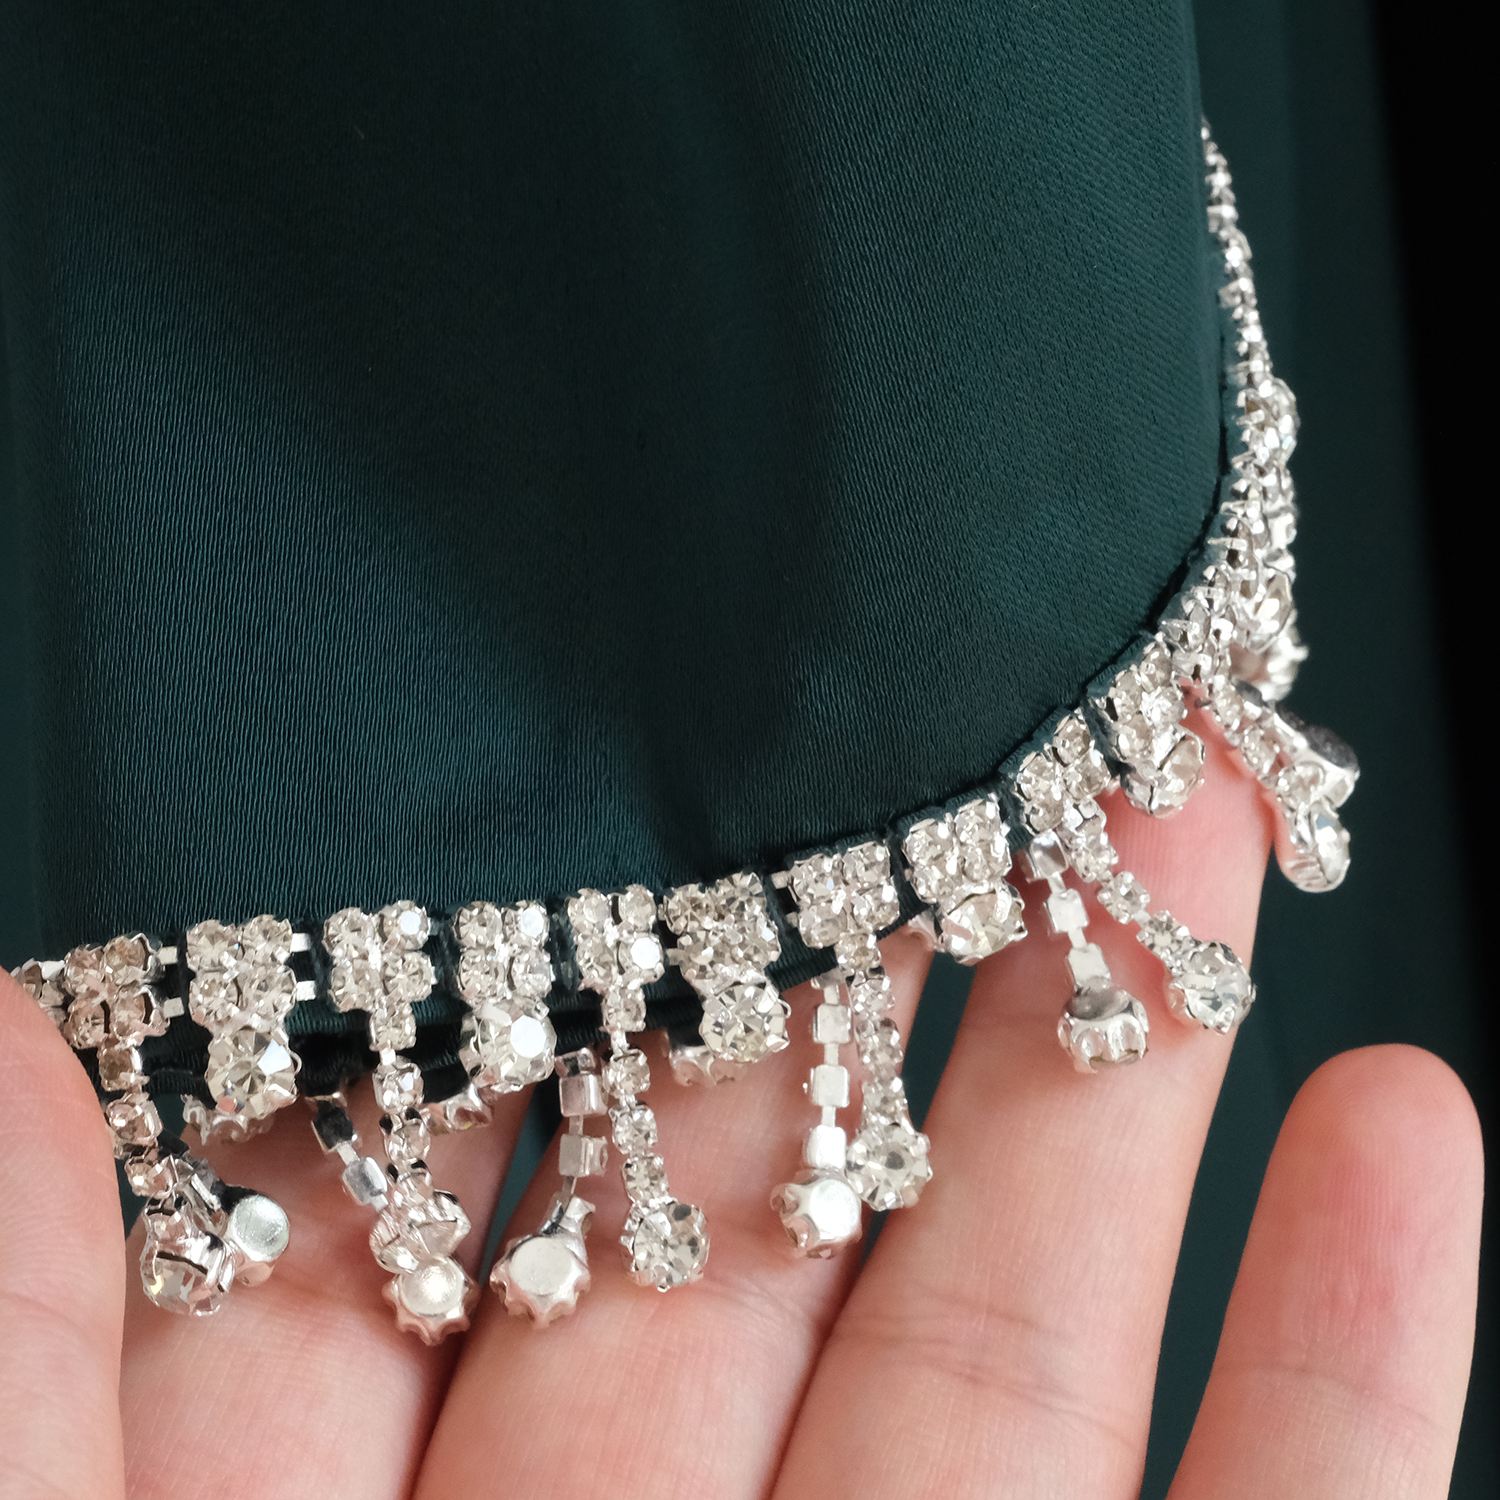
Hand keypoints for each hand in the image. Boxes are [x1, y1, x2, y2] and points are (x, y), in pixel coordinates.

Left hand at [0, 721, 1481, 1498]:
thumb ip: (23, 1366)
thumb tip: (14, 1043)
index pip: (444, 1204)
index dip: (543, 973)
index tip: (621, 765)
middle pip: (766, 1221)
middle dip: (872, 965)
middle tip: (955, 715)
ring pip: (1022, 1350)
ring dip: (1127, 1091)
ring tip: (1201, 819)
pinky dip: (1359, 1385)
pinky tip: (1417, 1146)